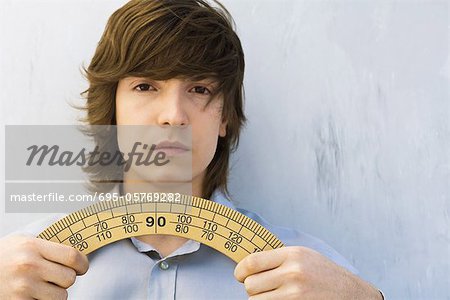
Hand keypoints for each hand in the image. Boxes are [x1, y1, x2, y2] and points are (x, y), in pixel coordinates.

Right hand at [0, 234, 88, 299]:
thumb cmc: (3, 256)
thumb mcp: (23, 241)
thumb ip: (49, 242)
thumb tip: (76, 240)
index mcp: (32, 246)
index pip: (72, 256)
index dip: (82, 263)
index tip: (82, 267)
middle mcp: (29, 266)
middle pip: (70, 278)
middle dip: (66, 278)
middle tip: (56, 276)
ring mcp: (23, 286)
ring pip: (61, 296)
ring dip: (56, 293)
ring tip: (43, 286)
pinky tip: (33, 294)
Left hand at [234, 246, 380, 299]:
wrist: (353, 294)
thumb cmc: (325, 274)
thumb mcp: (304, 256)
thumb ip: (278, 258)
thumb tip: (248, 264)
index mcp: (292, 255)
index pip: (251, 262)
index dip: (240, 271)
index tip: (240, 275)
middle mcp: (293, 273)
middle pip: (250, 285)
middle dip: (252, 288)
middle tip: (263, 288)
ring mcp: (295, 295)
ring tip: (274, 296)